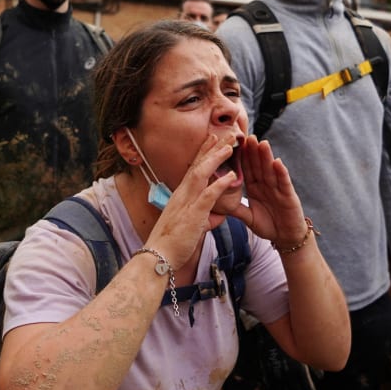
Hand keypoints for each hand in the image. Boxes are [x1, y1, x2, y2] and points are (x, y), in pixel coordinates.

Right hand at [147, 135, 238, 265]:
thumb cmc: (172, 243)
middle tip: (225, 133)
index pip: (193, 168)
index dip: (203, 152)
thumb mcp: (191, 226)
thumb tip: (216, 215)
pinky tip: (232, 176)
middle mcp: (182, 194)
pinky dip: (220, 184)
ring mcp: (186, 202)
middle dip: (212, 148)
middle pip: (198, 165)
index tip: (212, 139)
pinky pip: (208, 195)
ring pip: (201, 173)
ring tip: (230, 147)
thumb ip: (204, 217)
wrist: (158, 256)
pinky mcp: (193, 214)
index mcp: (180, 195)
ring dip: (216, 158)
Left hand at [231, 135, 306, 246]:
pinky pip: (284, 183)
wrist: (286, 239)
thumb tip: (217, 202)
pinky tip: (277, 162)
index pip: (246, 170)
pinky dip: (281, 173)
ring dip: (266, 156)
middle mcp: (267, 185)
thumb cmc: (269, 226)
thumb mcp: (248, 217)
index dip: (241, 157)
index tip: (233, 144)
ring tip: (261, 142)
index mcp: (255, 188)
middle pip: (258, 165)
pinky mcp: (289, 196)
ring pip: (270, 170)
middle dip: (253, 151)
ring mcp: (278, 189)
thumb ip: (236, 208)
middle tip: (247, 136)